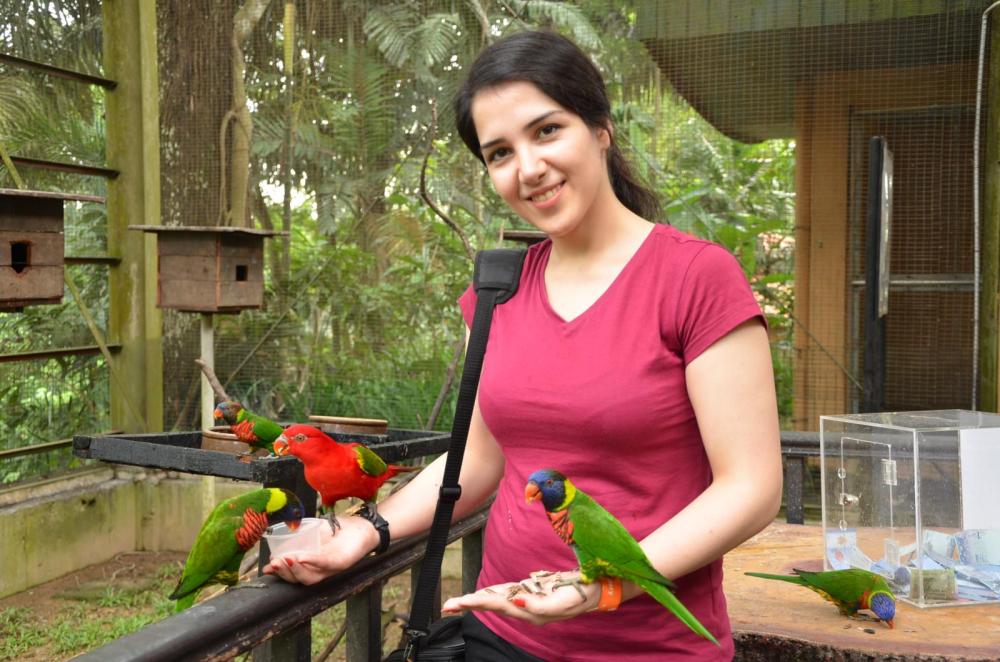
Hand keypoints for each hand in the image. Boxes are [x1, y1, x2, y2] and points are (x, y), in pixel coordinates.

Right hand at [263, 515, 376, 584]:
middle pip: (300, 580)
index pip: (294, 575)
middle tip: (273, 563)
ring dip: (296, 571)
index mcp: (314, 566)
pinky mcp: (342, 562)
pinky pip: (325, 564)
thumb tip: (278, 535)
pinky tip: (301, 556)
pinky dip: (311, 561)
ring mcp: (332, 568)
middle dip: (285, 573)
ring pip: (311, 577)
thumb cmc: (338, 529)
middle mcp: (322, 571)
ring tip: (285, 560)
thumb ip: (299, 535)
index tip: (266, 568)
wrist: (363, 525)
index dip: (279, 574)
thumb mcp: (314, 531)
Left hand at [441, 570, 600, 625]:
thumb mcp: (561, 602)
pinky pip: (508, 594)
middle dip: (470, 604)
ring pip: (498, 600)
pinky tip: (483, 597)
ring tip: (458, 602)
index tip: (460, 602)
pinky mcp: (534, 592)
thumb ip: (538, 605)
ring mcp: (530, 601)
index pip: (497, 606)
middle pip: (492, 605)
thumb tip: (516, 603)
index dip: (477, 603)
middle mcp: (526, 608)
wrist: (598, 589)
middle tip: (447, 605)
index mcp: (530, 611)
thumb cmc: (580, 595)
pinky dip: (492, 595)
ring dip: (477, 601)